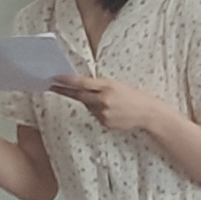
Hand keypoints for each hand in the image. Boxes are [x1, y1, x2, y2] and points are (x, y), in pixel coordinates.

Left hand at [53, 73, 175, 139]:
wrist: (148, 112)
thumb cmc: (134, 96)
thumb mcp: (117, 85)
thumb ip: (100, 86)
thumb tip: (81, 87)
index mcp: (108, 86)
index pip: (82, 83)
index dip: (67, 80)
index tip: (56, 77)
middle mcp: (103, 99)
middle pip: (79, 95)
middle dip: (65, 90)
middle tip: (52, 85)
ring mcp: (103, 112)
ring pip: (88, 105)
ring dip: (90, 101)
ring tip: (107, 101)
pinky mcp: (104, 122)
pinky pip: (95, 114)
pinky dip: (98, 111)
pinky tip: (111, 110)